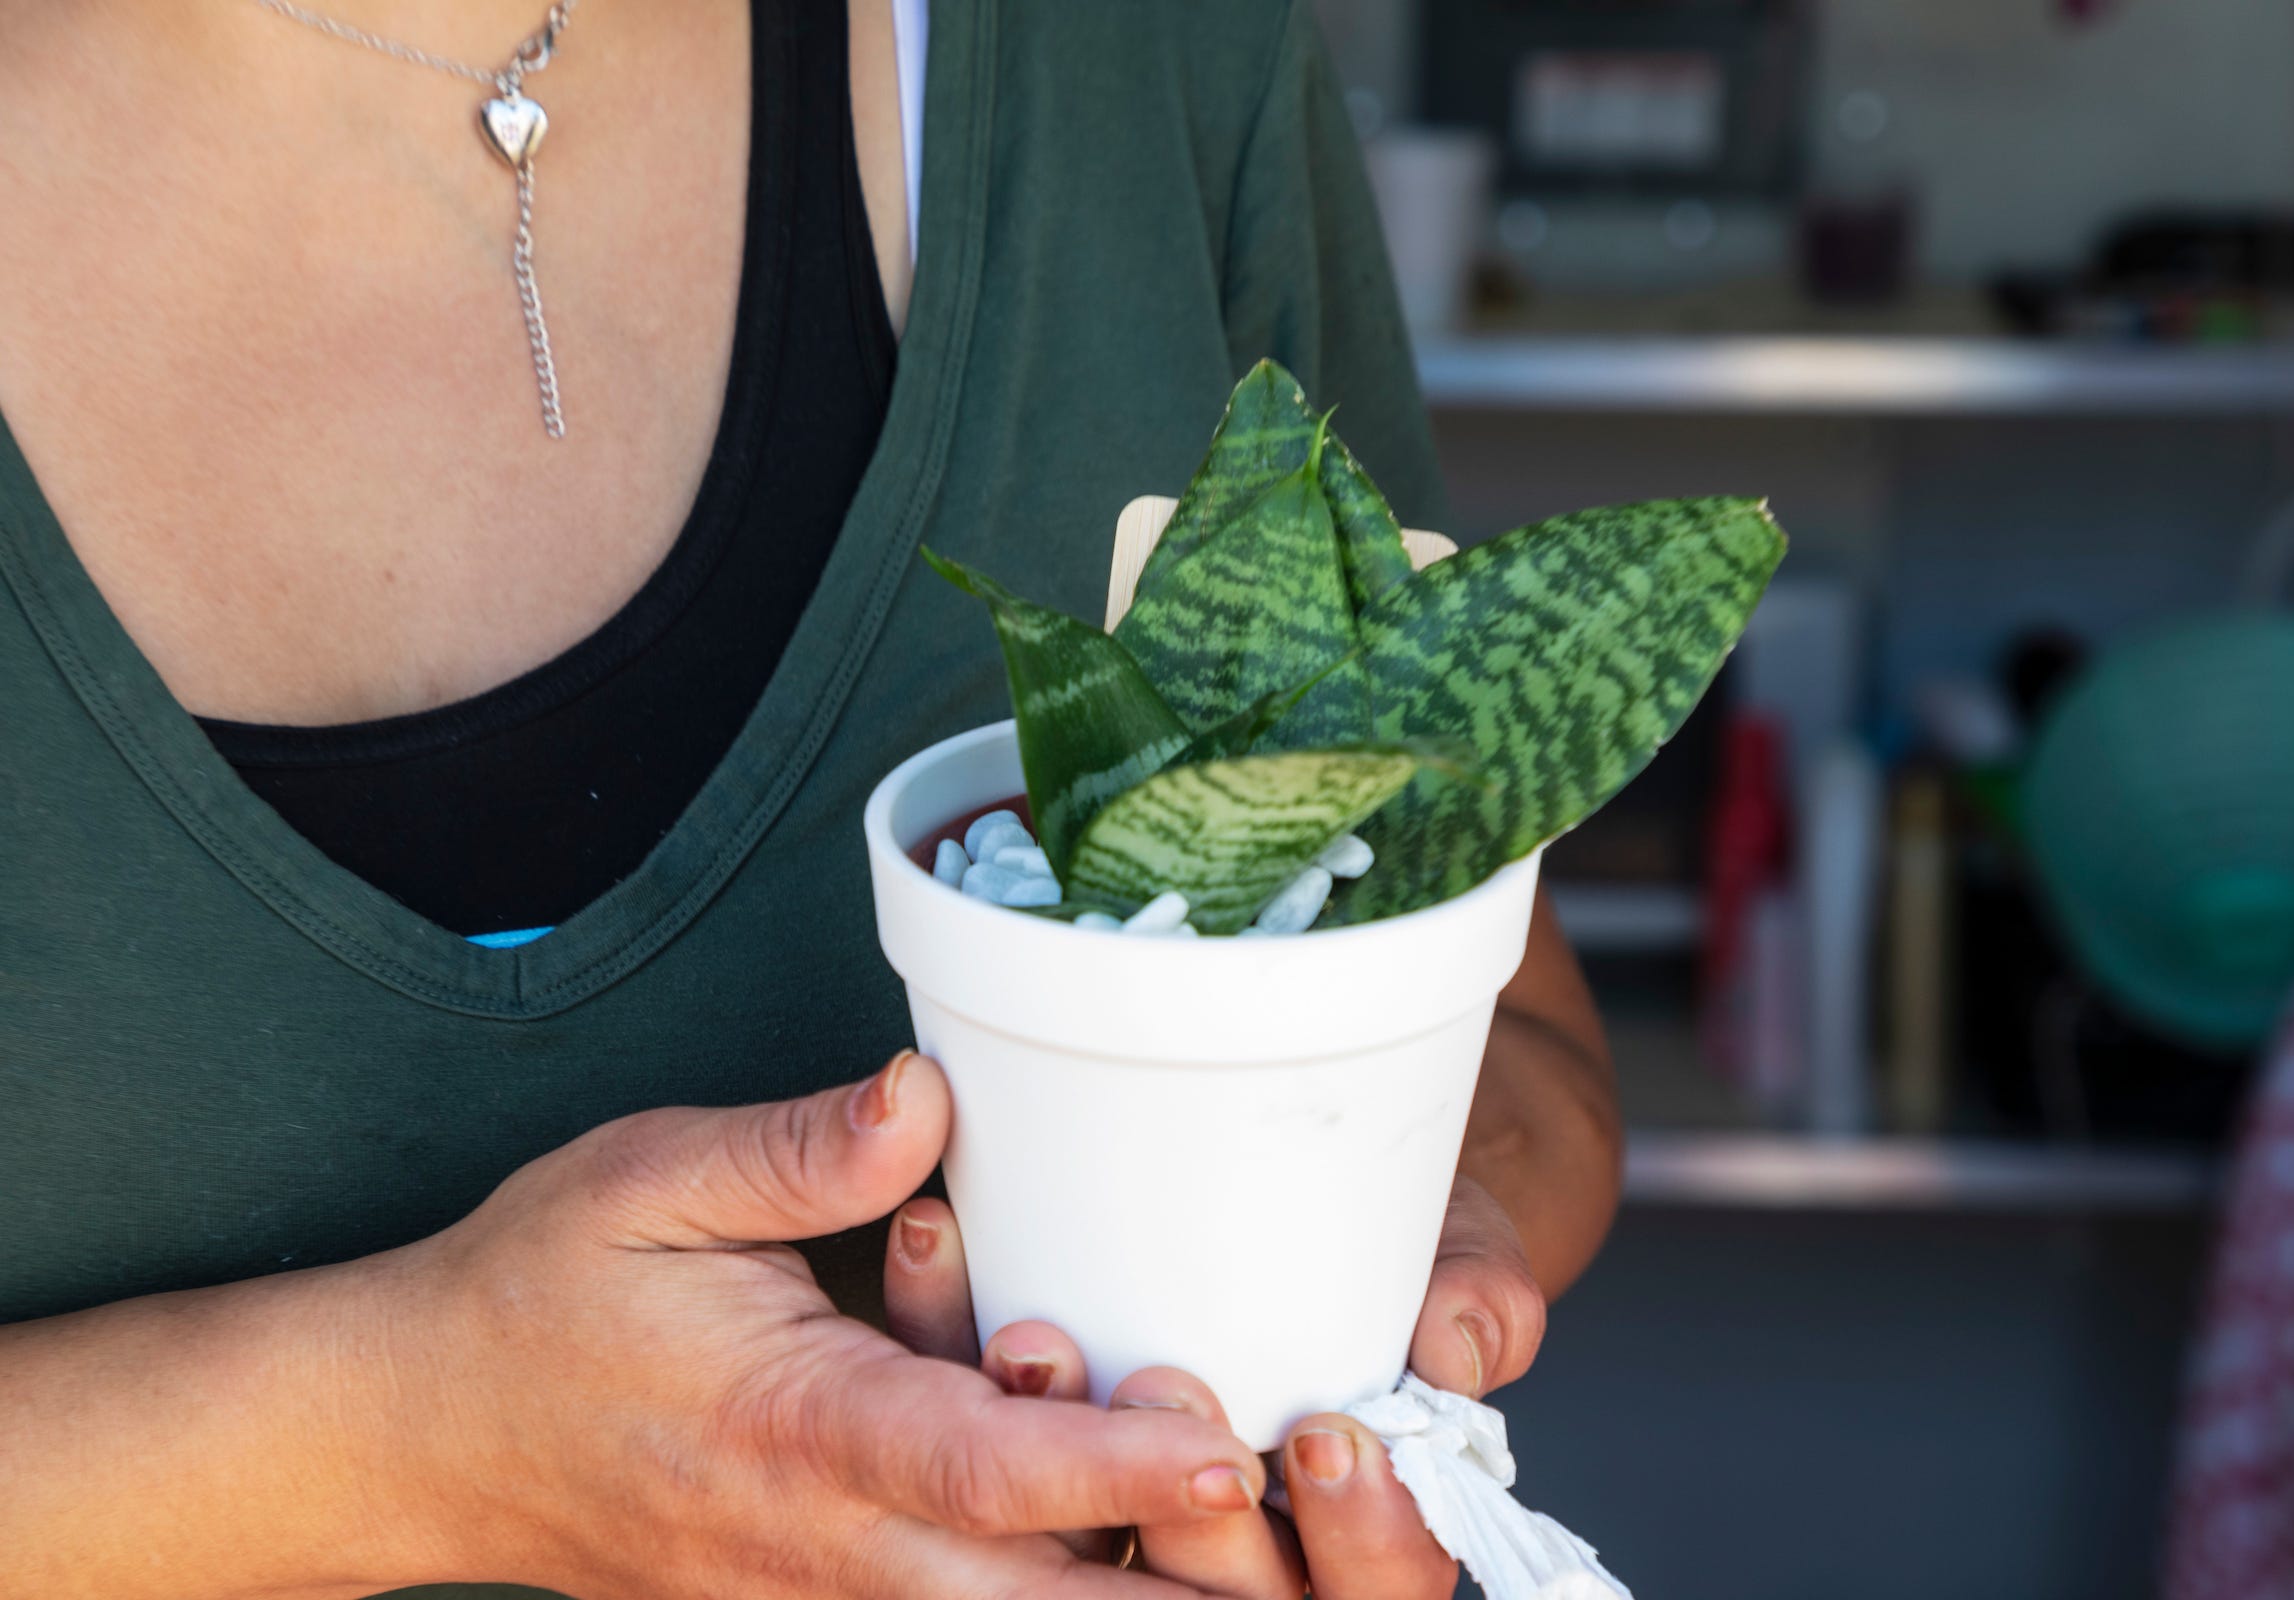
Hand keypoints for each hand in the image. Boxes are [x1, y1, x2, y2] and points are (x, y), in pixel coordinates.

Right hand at [365, 1051, 1268, 1597]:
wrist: (417, 1435)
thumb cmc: (538, 1297)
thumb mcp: (648, 1181)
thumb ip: (798, 1149)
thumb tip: (931, 1096)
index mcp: (793, 1429)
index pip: (978, 1470)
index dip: (1115, 1468)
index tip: (1229, 1447)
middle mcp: (820, 1551)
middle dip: (1175, 1587)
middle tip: (1302, 1538)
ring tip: (1265, 1565)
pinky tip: (1146, 1568)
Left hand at [884, 1172, 1546, 1598]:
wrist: (1322, 1208)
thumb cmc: (1405, 1255)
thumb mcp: (1458, 1257)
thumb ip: (1479, 1295)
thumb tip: (1457, 1345)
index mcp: (1350, 1535)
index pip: (1368, 1593)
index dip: (1361, 1538)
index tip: (1330, 1435)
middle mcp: (1232, 1552)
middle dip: (1184, 1518)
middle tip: (1161, 1380)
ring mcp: (1114, 1518)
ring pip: (1067, 1556)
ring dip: (1051, 1448)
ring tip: (1033, 1338)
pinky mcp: (1013, 1458)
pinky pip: (964, 1438)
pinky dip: (945, 1340)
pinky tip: (934, 1243)